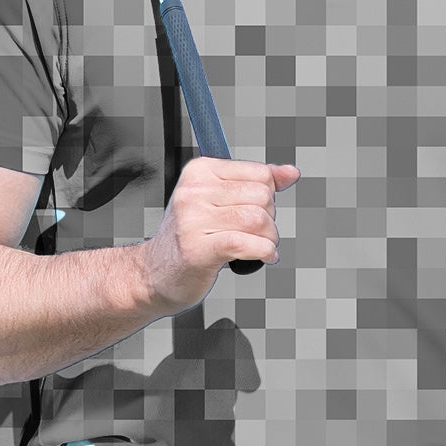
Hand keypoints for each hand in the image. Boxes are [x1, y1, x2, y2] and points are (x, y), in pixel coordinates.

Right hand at [134, 156, 299, 308]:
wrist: (155, 273)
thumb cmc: (189, 238)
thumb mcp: (220, 201)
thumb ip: (256, 184)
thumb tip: (290, 173)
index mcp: (200, 172)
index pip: (260, 173)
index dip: (269, 196)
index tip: (256, 211)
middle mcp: (194, 191)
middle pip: (262, 196)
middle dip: (269, 219)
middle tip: (256, 234)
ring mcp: (193, 220)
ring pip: (258, 220)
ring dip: (269, 239)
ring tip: (259, 247)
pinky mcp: (199, 248)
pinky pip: (248, 243)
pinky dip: (264, 252)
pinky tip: (263, 257)